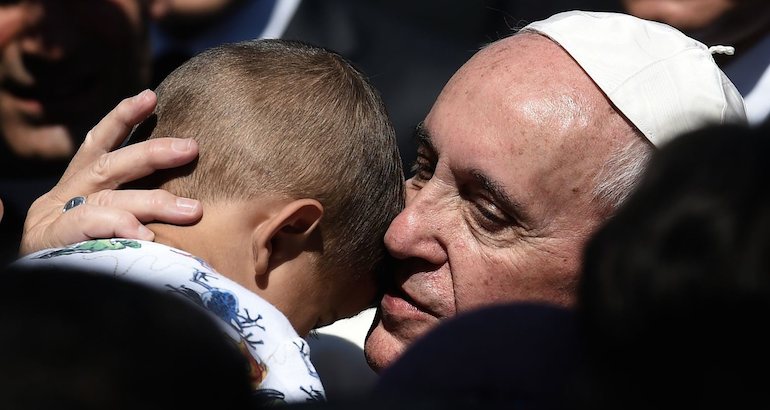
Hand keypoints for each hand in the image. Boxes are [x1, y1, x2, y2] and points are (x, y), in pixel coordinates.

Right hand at [20, 90, 202, 254]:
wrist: (33, 297)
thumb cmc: (78, 258)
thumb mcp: (101, 229)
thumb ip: (129, 212)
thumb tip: (182, 206)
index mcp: (76, 189)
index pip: (98, 146)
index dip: (121, 118)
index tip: (150, 96)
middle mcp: (64, 197)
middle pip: (109, 166)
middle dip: (151, 152)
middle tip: (191, 146)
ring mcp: (54, 220)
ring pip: (108, 200)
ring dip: (153, 202)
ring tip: (193, 211)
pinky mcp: (51, 243)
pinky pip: (88, 229)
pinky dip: (118, 227)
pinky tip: (144, 235)